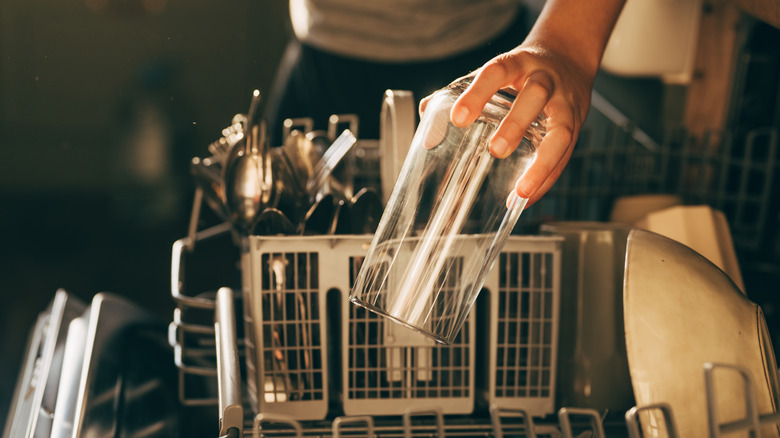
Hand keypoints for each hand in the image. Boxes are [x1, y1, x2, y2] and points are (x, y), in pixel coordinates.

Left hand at [425, 45, 594, 206]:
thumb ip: (461, 91)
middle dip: (516, 124)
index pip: (497, 71)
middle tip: (495, 151)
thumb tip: (427, 113)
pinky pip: (566, 155)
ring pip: (560, 130)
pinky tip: (526, 198)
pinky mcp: (576, 125)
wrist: (568, 56)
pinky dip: (547, 179)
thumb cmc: (522, 71)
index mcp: (518, 63)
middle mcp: (545, 79)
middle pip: (535, 96)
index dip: (478, 93)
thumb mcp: (496, 72)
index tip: (458, 118)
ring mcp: (564, 103)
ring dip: (542, 163)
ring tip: (521, 190)